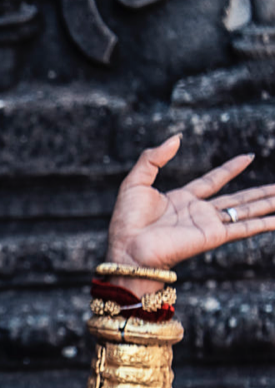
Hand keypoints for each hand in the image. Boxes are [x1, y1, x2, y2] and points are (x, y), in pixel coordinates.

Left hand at [105, 135, 274, 289]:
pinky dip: (264, 224)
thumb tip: (177, 137)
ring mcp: (208, 224)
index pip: (213, 181)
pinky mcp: (213, 236)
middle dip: (259, 192)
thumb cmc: (126, 221)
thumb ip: (154, 158)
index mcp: (182, 200)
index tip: (248, 157)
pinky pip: (244, 227)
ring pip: (246, 211)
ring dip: (268, 204)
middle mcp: (199, 212)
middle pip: (237, 199)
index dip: (230, 169)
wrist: (128, 249)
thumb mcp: (135, 182)